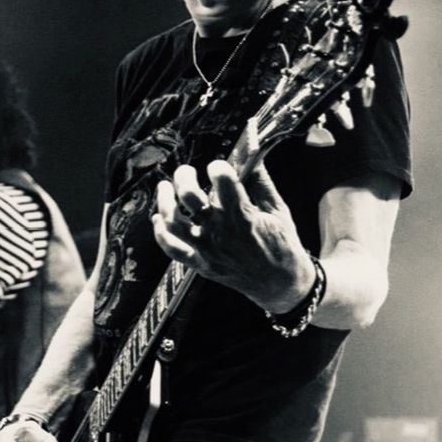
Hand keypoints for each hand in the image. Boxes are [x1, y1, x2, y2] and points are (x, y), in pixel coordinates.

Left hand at [151, 149, 316, 313]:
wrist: (280, 284)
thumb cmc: (282, 246)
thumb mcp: (278, 210)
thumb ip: (262, 182)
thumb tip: (251, 157)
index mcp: (243, 217)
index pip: (222, 181)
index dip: (218, 167)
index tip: (219, 167)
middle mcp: (221, 232)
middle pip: (189, 197)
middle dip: (184, 177)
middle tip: (187, 172)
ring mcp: (207, 250)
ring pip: (173, 222)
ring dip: (164, 201)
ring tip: (165, 188)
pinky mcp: (201, 264)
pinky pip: (172, 248)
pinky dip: (160, 232)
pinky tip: (160, 218)